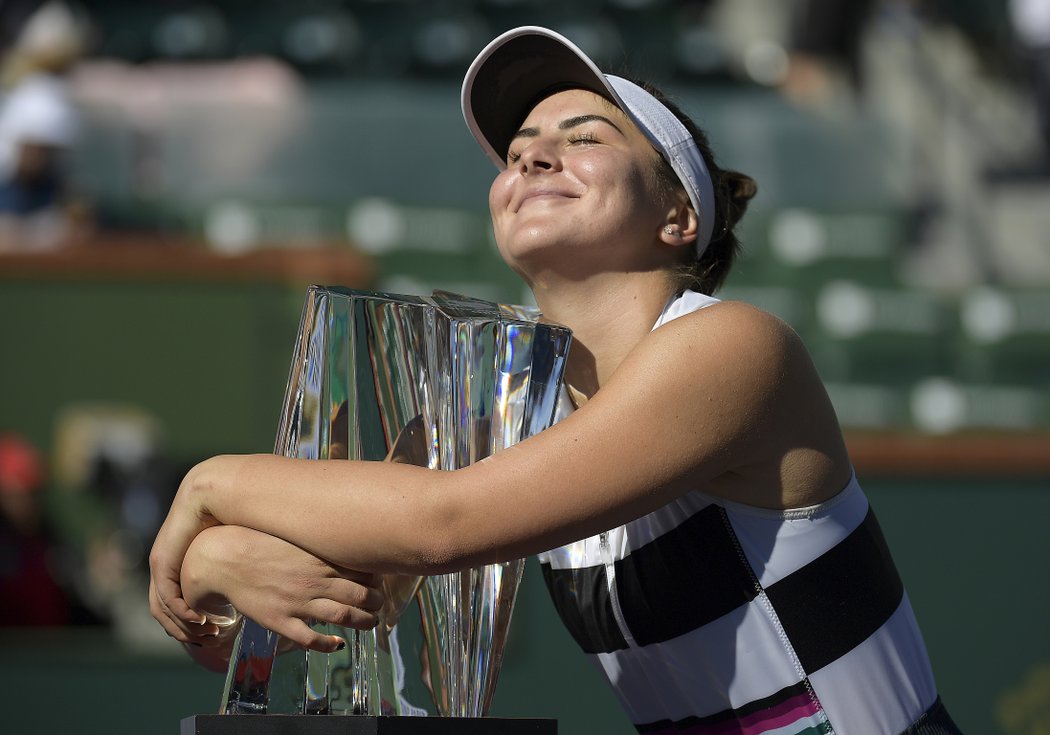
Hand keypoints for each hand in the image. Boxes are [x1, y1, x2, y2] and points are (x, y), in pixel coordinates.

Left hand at [148, 458, 223, 634]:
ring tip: (207, 633)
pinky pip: (166, 597)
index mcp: (182, 559)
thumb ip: (237, 564)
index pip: (177, 599)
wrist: (220, 489)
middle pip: (164, 610)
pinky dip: (181, 613)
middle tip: (209, 639)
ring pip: (162, 609)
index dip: (193, 620)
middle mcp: (167, 562)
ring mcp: (161, 562)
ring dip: (183, 626)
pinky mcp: (162, 560)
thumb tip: (260, 578)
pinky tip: (200, 619)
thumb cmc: (237, 512)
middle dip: (186, 629)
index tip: (216, 631)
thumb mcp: (233, 546)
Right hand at [152, 524, 383, 653]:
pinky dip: (330, 644)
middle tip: (379, 604)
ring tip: (371, 623)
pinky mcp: (281, 620)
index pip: (363, 569)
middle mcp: (314, 579)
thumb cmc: (259, 542)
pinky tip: (338, 644)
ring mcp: (298, 601)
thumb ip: (319, 540)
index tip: (381, 581)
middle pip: (361, 595)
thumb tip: (342, 536)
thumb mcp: (295, 535)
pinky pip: (312, 638)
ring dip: (363, 622)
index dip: (378, 578)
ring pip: (344, 617)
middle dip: (376, 601)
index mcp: (319, 556)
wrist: (223, 558)